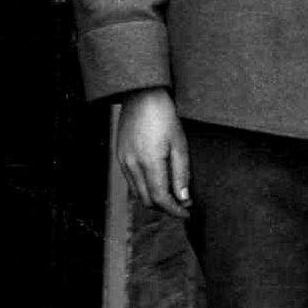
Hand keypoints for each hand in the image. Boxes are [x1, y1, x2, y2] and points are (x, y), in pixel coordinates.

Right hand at [117, 88, 190, 219]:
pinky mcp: (119, 156)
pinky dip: (144, 187)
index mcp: (149, 162)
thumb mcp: (180, 143)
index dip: (175, 210)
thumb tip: (183, 199)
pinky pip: (131, 181)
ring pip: (137, 193)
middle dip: (165, 207)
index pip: (161, 198)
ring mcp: (123, 161)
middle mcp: (132, 165)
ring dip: (154, 199)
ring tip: (172, 193)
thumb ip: (181, 174)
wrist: (141, 95)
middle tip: (182, 204)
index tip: (187, 212)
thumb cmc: (165, 115)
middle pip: (147, 201)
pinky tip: (157, 180)